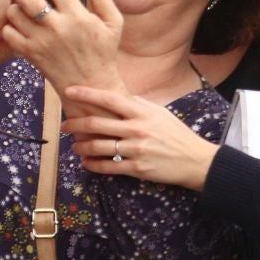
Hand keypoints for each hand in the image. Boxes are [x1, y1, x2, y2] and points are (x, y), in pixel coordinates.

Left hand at [1, 0, 123, 103]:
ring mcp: (42, 42)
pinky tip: (17, 24)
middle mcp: (58, 27)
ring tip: (18, 4)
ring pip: (15, 14)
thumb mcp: (113, 23)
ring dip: (14, 5)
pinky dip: (9, 26)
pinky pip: (10, 33)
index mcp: (78, 16)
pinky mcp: (32, 54)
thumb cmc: (102, 52)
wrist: (91, 85)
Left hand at [60, 84, 218, 190]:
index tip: (69, 91)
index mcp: (142, 112)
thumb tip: (115, 98)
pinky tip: (86, 163)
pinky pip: (109, 166)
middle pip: (97, 124)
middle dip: (75, 124)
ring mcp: (136, 149)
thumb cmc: (176, 134)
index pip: (109, 99)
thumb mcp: (159, 113)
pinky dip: (94, 165)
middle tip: (64, 125)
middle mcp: (137, 129)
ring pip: (99, 147)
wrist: (195, 159)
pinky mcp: (137, 168)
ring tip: (74, 146)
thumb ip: (137, 106)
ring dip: (82, 146)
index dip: (87, 94)